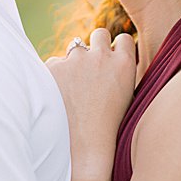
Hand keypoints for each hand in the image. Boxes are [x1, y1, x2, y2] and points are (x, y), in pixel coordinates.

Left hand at [45, 28, 136, 174]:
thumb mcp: (126, 97)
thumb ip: (119, 73)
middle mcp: (101, 56)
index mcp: (125, 63)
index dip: (116, 47)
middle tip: (92, 65)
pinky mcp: (53, 67)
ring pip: (75, 47)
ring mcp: (76, 60)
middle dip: (96, 45)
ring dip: (74, 61)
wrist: (84, 147)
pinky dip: (55, 76)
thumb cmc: (108, 128)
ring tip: (74, 88)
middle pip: (100, 33)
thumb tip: (112, 58)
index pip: (123, 38)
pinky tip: (59, 96)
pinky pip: (54, 63)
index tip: (112, 58)